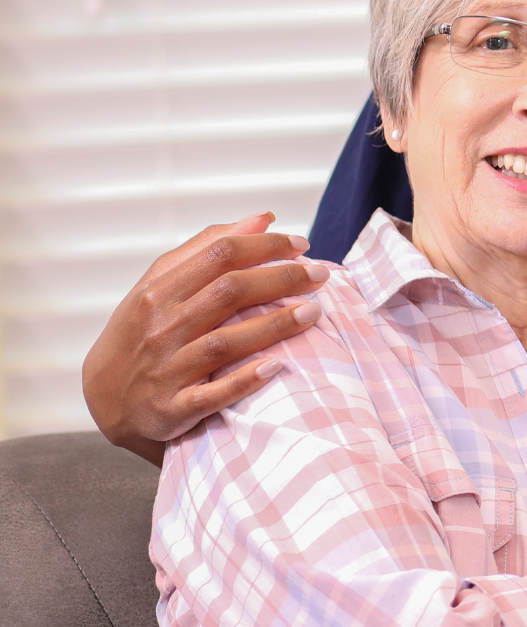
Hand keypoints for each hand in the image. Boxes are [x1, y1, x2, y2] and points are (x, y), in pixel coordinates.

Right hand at [82, 212, 329, 464]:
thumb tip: (262, 219)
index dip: (266, 246)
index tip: (303, 246)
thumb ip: (209, 249)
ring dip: (274, 325)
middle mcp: (162, 326)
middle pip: (228, 292)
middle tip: (321, 275)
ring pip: (225, 342)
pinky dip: (243, 381)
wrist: (105, 396)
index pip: (220, 255)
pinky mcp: (172, 408)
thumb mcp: (162, 284)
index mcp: (160, 290)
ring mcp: (167, 368)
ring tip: (315, 311)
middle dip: (281, 279)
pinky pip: (212, 395)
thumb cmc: (144, 330)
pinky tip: (277, 367)